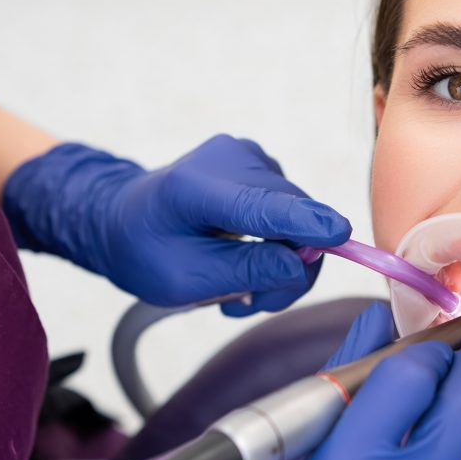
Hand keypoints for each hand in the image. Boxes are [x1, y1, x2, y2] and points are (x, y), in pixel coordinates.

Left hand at [2, 134, 350, 313]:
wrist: (122, 218)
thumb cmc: (146, 252)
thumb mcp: (185, 280)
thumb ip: (244, 271)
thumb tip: (300, 265)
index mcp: (195, 188)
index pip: (260, 207)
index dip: (301, 223)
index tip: (338, 234)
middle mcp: (230, 159)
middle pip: (292, 218)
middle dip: (287, 268)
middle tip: (250, 303)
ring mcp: (248, 156)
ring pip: (298, 217)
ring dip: (282, 259)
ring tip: (239, 283)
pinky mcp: (260, 163)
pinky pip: (290, 210)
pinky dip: (278, 240)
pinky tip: (244, 253)